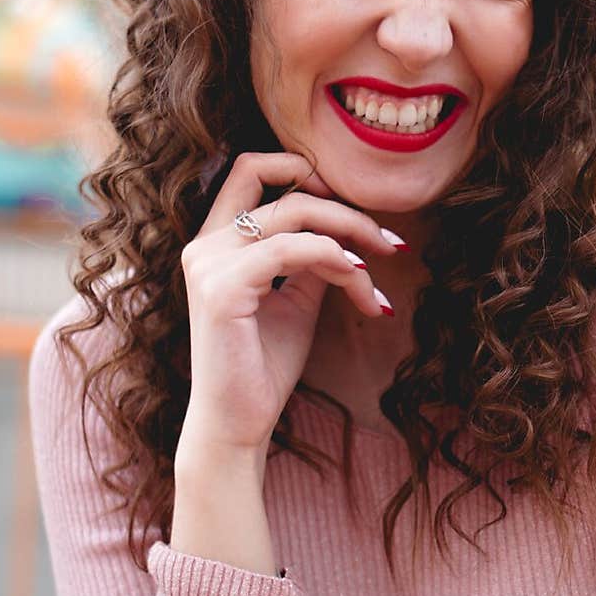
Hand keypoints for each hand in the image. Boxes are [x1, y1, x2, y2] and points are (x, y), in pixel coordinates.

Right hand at [177, 151, 400, 456]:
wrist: (237, 425)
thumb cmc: (263, 368)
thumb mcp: (295, 300)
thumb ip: (311, 259)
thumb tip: (348, 231)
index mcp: (215, 242)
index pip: (251, 170)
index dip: (304, 173)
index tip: (352, 212)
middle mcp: (204, 245)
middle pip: (285, 188)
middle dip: (346, 209)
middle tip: (390, 242)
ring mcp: (209, 264)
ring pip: (296, 214)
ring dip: (352, 237)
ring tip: (381, 271)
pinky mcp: (222, 288)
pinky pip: (296, 250)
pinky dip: (337, 260)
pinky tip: (362, 282)